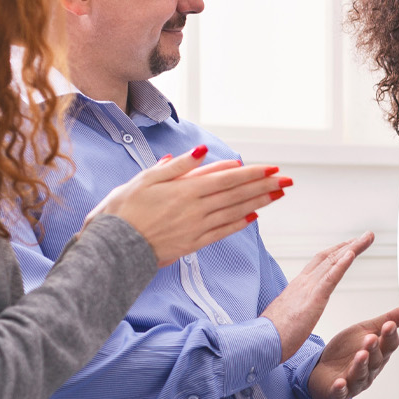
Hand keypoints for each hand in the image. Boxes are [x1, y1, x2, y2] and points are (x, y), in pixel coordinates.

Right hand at [88, 145, 289, 265]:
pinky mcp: (193, 244)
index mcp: (185, 190)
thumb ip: (176, 166)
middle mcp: (196, 208)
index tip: (272, 168)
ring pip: (235, 211)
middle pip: (237, 194)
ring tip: (278, 194)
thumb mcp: (144, 179)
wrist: (111, 248)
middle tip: (287, 180)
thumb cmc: (122, 210)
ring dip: (259, 202)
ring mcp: (196, 227)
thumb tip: (201, 150)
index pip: (227, 178)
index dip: (252, 173)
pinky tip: (254, 217)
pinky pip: (222, 232)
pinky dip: (240, 223)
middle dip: (264, 186)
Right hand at [260, 232, 373, 361]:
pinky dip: (342, 264)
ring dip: (353, 248)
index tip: (350, 245)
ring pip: (333, 262)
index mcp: (297, 287)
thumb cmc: (271, 336)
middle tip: (367, 235)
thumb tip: (296, 312)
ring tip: (368, 237)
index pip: (320, 263)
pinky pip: (330, 278)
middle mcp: (303, 283)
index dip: (336, 252)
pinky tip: (352, 253)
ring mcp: (307, 289)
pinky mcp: (312, 300)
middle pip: (329, 257)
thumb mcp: (286, 317)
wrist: (259, 344)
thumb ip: (294, 310)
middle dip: (350, 245)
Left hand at [307, 304, 398, 398]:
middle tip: (371, 338)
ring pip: (360, 375)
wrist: (323, 370)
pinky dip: (340, 388)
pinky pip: (340, 392)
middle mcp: (370, 370)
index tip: (389, 324)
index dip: (389, 336)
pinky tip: (340, 383)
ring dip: (360, 366)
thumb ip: (389, 320)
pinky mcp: (336, 392)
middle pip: (375, 360)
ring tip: (360, 355)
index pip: (389, 346)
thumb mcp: (367, 331)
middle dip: (374, 349)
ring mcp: (354, 382)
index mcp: (379, 354)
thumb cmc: (348, 350)